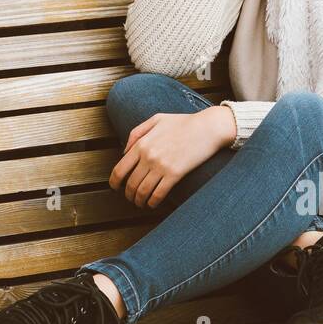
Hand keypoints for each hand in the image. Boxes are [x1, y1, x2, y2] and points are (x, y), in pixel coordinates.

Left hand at [109, 106, 236, 208]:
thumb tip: (123, 151)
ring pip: (143, 191)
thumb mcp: (156, 119)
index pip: (120, 169)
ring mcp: (161, 166)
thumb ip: (136, 133)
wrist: (207, 127)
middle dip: (128, 194)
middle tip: (130, 198)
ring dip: (139, 201)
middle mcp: (148, 156)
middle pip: (131, 183)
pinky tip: (152, 204)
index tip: (114, 188)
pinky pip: (158, 194)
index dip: (114, 182)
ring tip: (140, 203)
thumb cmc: (183, 122)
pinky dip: (153, 202)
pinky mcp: (175, 174)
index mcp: (141, 143)